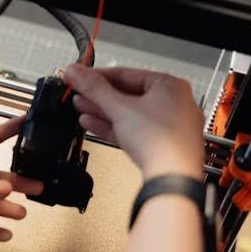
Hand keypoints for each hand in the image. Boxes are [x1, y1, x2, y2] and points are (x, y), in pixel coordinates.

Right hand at [63, 65, 204, 179]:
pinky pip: (133, 129)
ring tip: (81, 106)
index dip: (98, 75)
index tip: (80, 76)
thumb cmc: (161, 140)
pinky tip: (93, 123)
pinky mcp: (160, 145)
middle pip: (127, 94)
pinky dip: (114, 126)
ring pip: (129, 113)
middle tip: (78, 92)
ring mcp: (168, 126)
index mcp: (170, 86)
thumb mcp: (119, 107)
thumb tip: (77, 73)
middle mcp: (173, 103)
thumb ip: (94, 88)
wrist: (172, 178)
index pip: (126, 74)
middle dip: (98, 95)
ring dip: (102, 111)